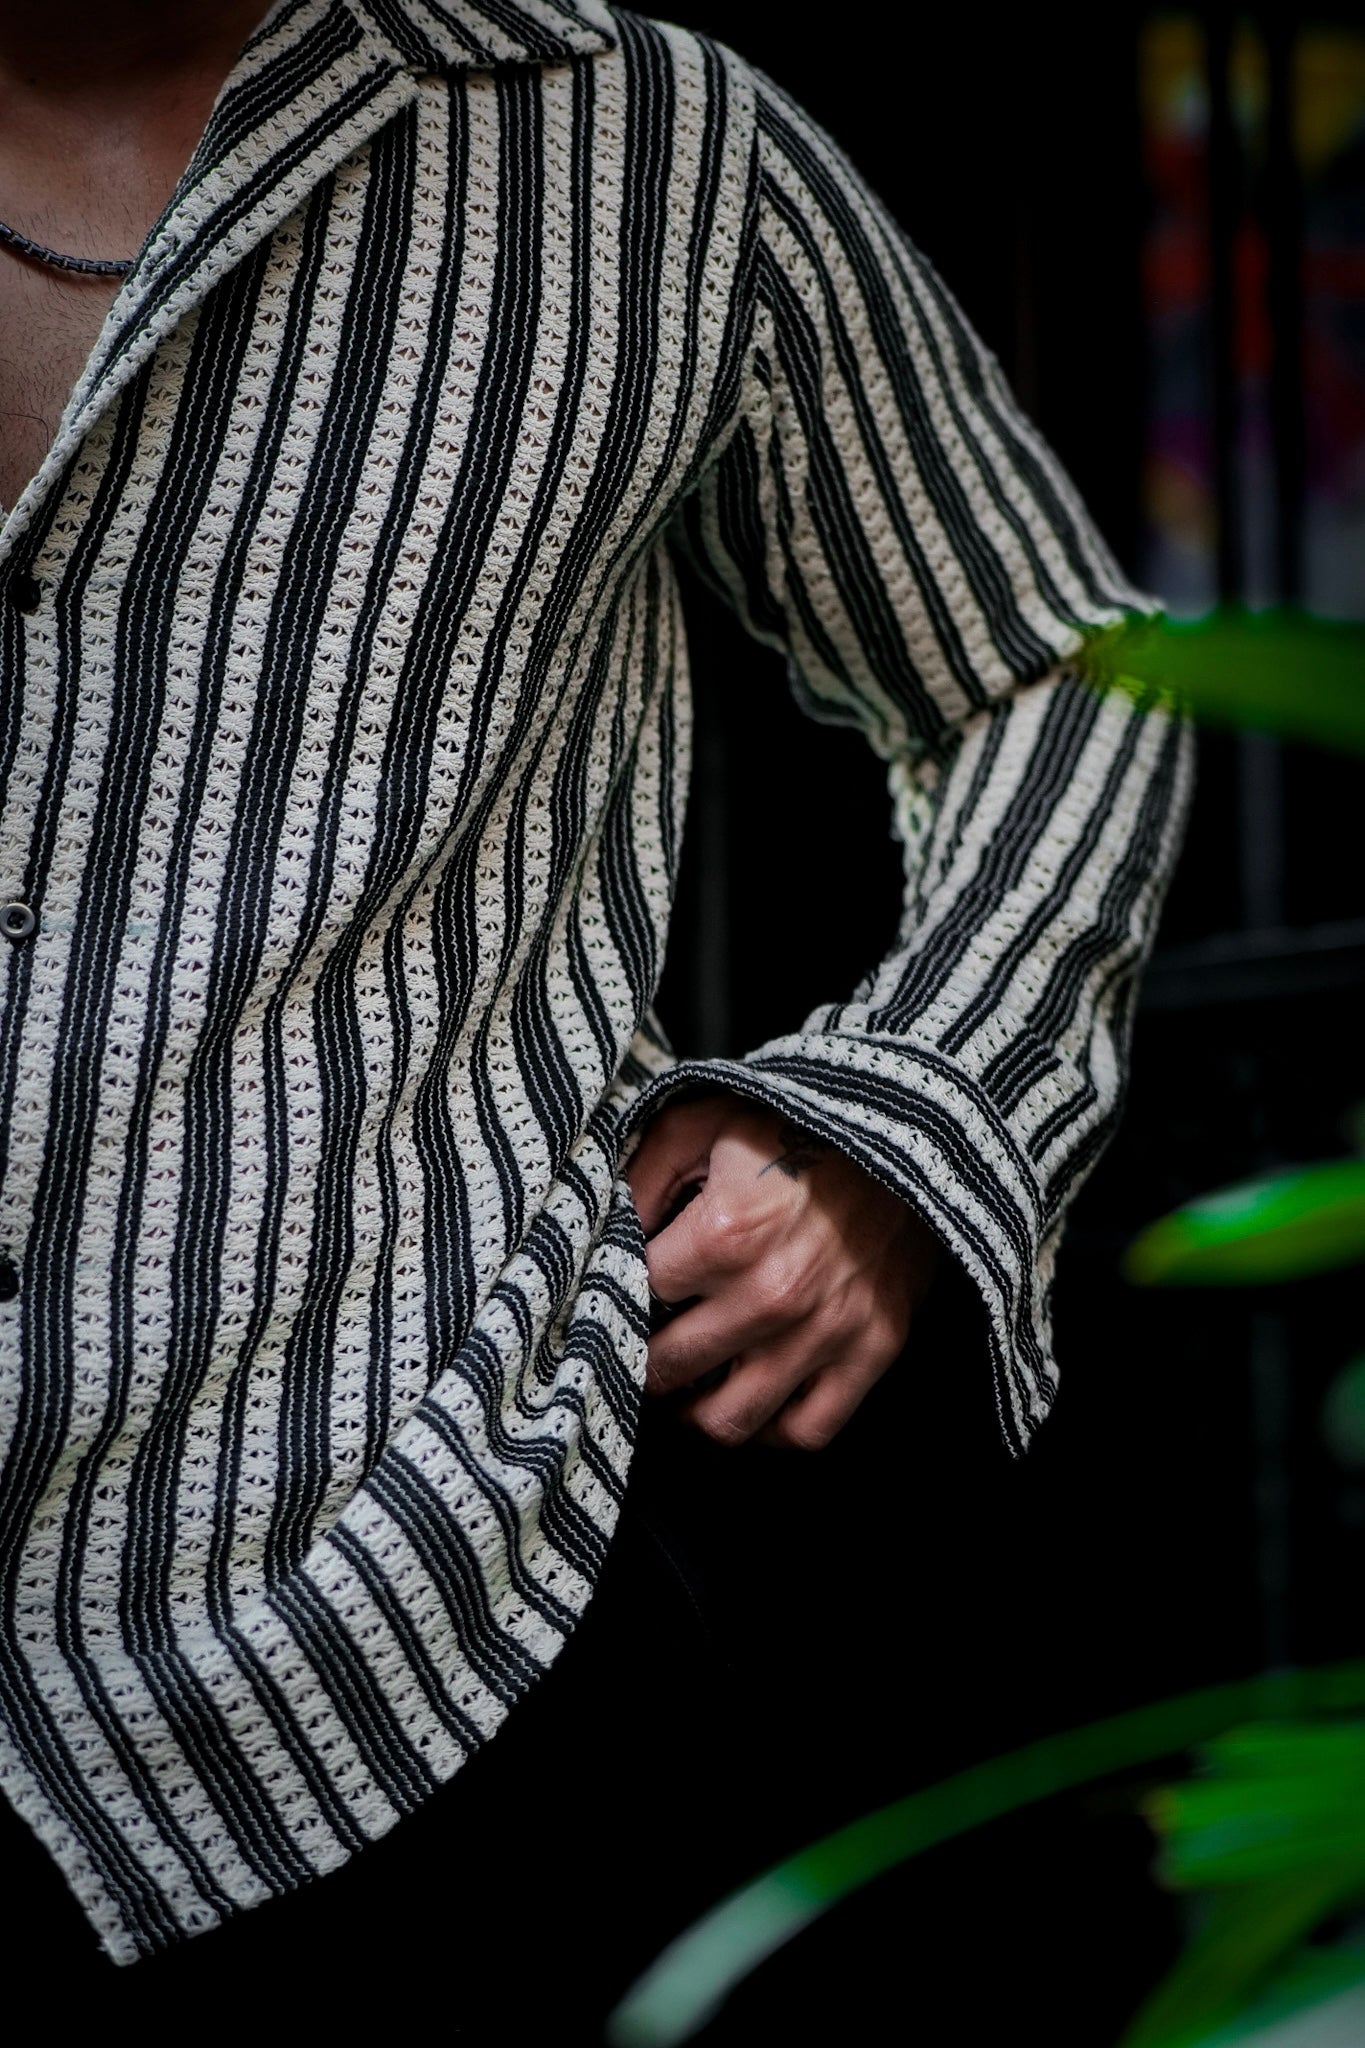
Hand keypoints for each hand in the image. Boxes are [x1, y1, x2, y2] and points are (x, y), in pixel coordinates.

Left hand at [626, 1090, 939, 1448]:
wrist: (906, 1129)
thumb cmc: (797, 1125)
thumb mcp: (702, 1123)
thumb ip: (641, 1178)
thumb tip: (604, 1234)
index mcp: (724, 1235)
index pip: (634, 1300)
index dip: (615, 1299)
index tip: (614, 1299)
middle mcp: (771, 1295)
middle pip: (671, 1368)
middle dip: (643, 1362)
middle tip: (639, 1349)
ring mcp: (826, 1330)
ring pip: (730, 1420)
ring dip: (695, 1412)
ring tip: (685, 1388)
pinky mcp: (873, 1347)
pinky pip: (808, 1430)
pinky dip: (772, 1429)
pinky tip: (753, 1400)